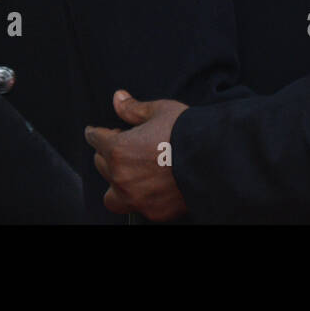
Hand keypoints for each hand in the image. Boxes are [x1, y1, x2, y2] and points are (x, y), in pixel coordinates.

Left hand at [85, 89, 188, 220]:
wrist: (214, 158)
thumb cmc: (187, 132)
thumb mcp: (160, 111)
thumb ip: (133, 108)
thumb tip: (118, 99)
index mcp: (118, 149)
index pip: (94, 139)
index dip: (97, 132)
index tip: (98, 131)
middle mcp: (122, 177)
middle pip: (100, 164)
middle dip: (109, 153)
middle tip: (126, 146)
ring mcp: (135, 198)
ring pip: (110, 194)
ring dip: (115, 181)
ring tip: (130, 172)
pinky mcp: (152, 211)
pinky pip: (134, 206)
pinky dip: (137, 197)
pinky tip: (149, 185)